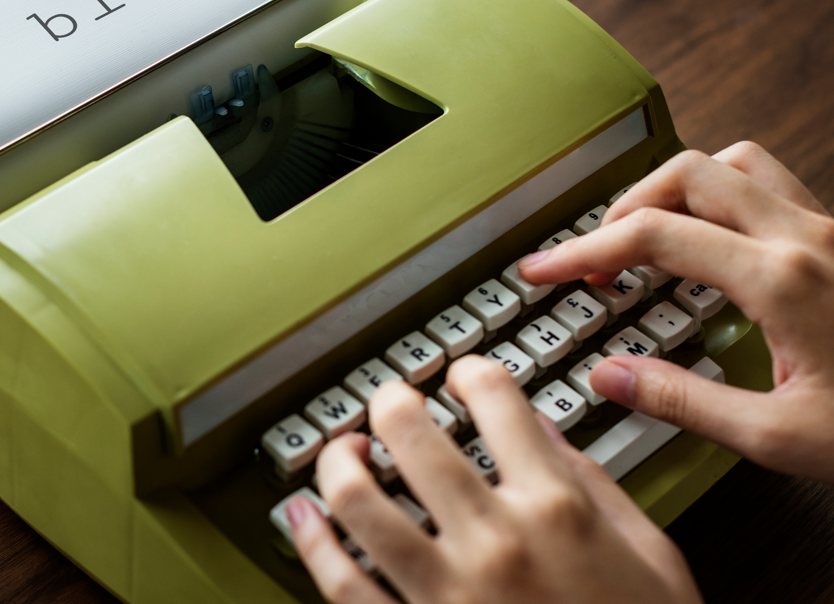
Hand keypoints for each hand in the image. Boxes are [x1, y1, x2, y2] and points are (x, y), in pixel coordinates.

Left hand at [287, 358, 702, 603]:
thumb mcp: (650, 555)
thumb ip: (593, 482)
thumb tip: (541, 428)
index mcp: (557, 510)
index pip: (496, 400)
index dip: (472, 372)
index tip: (462, 377)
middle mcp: (495, 541)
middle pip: (409, 432)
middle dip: (391, 401)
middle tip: (392, 403)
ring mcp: (447, 591)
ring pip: (357, 500)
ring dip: (339, 462)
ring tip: (345, 452)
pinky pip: (343, 583)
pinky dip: (311, 543)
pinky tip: (303, 517)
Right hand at [519, 141, 833, 483]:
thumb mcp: (782, 437)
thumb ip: (684, 401)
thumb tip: (611, 375)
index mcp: (781, 279)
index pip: (651, 235)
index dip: (581, 249)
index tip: (542, 269)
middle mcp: (806, 236)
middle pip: (687, 173)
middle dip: (624, 207)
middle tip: (595, 256)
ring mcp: (830, 229)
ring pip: (735, 163)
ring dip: (678, 188)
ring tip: (649, 234)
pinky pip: (772, 184)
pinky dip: (724, 197)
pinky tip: (715, 245)